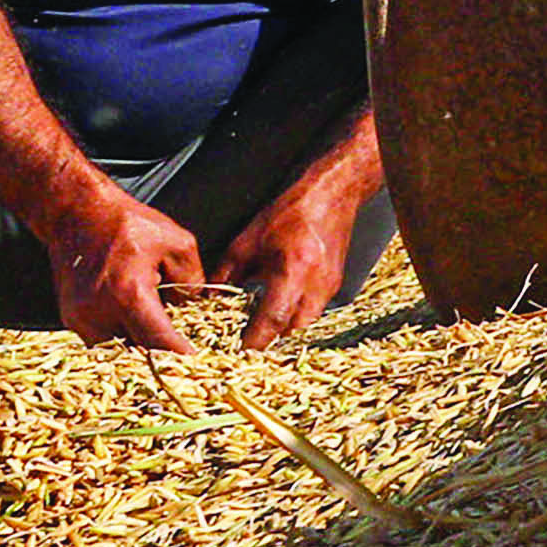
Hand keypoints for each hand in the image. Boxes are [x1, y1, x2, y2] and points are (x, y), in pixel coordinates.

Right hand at [49, 186, 205, 351]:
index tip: (199, 365)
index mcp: (128, 295)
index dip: (181, 358)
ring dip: (140, 347)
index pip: (159, 343)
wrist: (77, 214)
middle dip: (162, 356)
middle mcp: (98, 313)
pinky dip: (122, 336)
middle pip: (138, 353)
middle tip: (185, 354)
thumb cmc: (128, 224)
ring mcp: (79, 319)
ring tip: (161, 333)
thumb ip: (193, 281)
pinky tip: (138, 322)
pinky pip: (103, 340)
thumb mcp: (177, 243)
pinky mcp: (70, 318)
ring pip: (119, 350)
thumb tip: (196, 310)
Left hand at [222, 181, 358, 351]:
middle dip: (270, 339)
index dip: (256, 339)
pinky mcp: (335, 285)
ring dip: (284, 328)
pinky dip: (295, 315)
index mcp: (293, 269)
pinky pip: (313, 311)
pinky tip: (281, 307)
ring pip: (305, 323)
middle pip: (292, 329)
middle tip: (247, 341)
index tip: (238, 350)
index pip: (274, 318)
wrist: (331, 197)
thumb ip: (227, 273)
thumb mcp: (248, 241)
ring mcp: (329, 286)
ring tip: (262, 325)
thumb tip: (212, 297)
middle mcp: (316, 282)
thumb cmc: (290, 213)